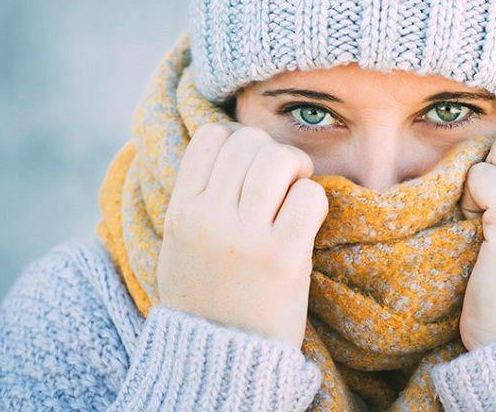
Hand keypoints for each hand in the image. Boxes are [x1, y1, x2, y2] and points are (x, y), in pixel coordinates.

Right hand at [157, 122, 328, 348]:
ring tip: (296, 191)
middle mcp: (209, 218)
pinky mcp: (283, 256)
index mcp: (181, 211)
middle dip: (273, 152)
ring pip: (279, 160)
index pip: (211, 137)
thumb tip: (226, 147)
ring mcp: (246, 237)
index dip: (238, 140)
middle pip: (249, 142)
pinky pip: (310, 196)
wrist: (220, 358)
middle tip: (283, 178)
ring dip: (296, 169)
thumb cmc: (206, 297)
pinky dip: (315, 200)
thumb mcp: (180, 245)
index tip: (250, 164)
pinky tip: (306, 221)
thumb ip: (195, 199)